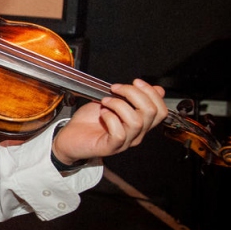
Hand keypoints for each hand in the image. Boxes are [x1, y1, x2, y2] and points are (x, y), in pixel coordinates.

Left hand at [52, 78, 167, 164]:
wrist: (69, 136)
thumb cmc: (89, 120)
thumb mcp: (112, 101)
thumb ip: (132, 96)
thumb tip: (155, 88)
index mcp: (140, 122)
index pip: (161, 110)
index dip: (151, 93)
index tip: (135, 82)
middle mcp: (136, 134)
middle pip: (152, 113)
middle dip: (134, 93)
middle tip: (115, 89)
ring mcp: (125, 142)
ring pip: (136, 122)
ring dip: (119, 105)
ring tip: (105, 102)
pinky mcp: (111, 147)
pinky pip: (119, 133)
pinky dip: (110, 118)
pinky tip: (102, 114)